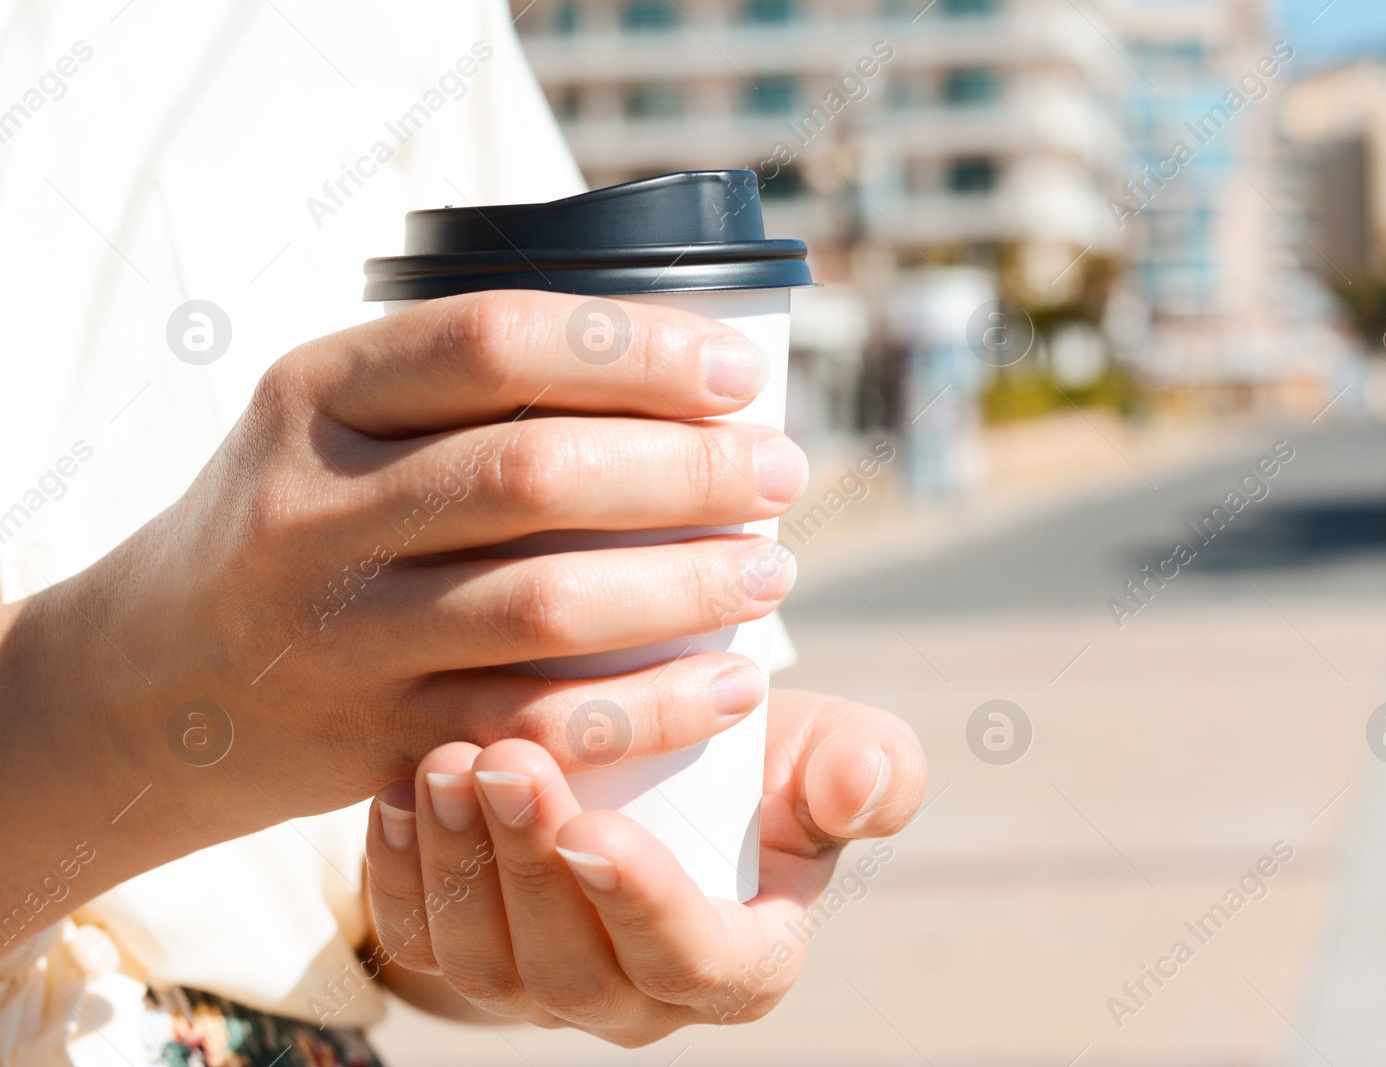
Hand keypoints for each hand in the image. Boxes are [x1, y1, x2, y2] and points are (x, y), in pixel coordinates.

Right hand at [0, 291, 806, 904]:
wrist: (152, 683)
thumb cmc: (293, 521)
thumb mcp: (336, 423)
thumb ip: (465, 389)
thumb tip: (677, 367)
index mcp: (315, 396)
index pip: (493, 342)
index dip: (636, 351)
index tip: (739, 370)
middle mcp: (317, 512)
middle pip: (535, 476)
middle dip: (689, 470)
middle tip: (781, 472)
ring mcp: (341, 637)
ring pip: (547, 608)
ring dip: (687, 587)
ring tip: (772, 570)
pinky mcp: (376, 743)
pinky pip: (539, 727)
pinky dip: (652, 708)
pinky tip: (730, 683)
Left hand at [364, 689, 926, 1044]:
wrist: (665, 760)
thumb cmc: (759, 758)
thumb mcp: (832, 749)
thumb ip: (871, 770)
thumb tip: (860, 787)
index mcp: (740, 962)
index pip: (695, 962)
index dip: (643, 906)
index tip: (596, 827)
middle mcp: (640, 998)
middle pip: (574, 968)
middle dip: (532, 868)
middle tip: (507, 762)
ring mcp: (547, 989)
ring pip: (487, 964)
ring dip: (459, 867)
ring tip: (450, 763)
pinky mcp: (472, 961)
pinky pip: (422, 944)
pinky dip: (400, 877)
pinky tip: (400, 794)